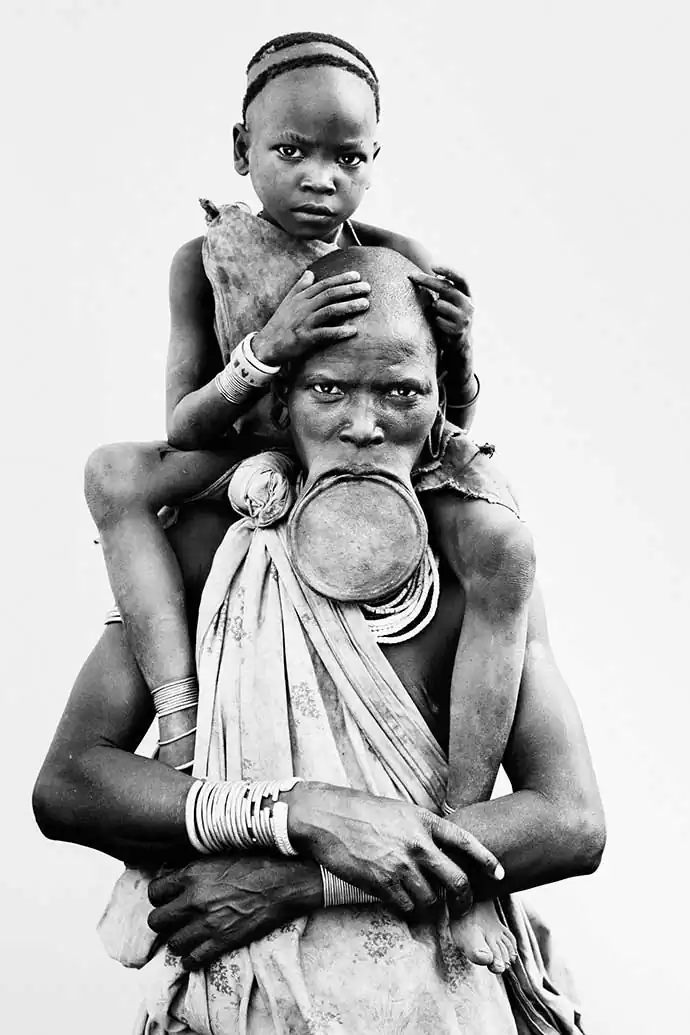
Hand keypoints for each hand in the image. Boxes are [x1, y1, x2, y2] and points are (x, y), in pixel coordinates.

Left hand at [147, 855, 321, 970]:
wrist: (284, 883)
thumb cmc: (256, 864)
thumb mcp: (221, 856)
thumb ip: (196, 868)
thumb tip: (177, 874)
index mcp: (193, 874)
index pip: (154, 891)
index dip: (159, 897)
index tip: (166, 899)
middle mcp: (194, 899)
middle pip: (156, 921)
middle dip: (163, 921)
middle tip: (173, 920)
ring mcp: (207, 924)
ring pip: (172, 944)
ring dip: (178, 941)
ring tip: (187, 936)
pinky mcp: (221, 942)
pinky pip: (192, 961)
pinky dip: (191, 960)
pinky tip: (196, 953)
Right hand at [252, 270, 369, 366]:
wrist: (267, 344)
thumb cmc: (280, 323)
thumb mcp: (288, 302)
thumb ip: (300, 287)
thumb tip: (310, 273)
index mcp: (302, 297)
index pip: (325, 284)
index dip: (342, 279)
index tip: (358, 276)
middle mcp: (304, 307)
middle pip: (330, 294)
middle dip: (350, 289)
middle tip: (368, 288)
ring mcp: (304, 322)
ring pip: (330, 310)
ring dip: (349, 306)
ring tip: (365, 304)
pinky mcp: (305, 338)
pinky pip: (325, 333)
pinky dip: (339, 331)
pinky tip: (353, 331)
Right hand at [285, 782, 502, 915]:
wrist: (326, 817)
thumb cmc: (360, 811)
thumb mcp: (399, 810)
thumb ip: (421, 830)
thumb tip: (438, 852)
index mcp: (424, 821)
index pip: (466, 842)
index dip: (487, 860)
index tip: (499, 873)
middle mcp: (418, 844)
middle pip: (457, 882)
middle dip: (464, 901)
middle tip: (461, 909)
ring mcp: (401, 865)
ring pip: (432, 900)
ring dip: (429, 907)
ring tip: (421, 905)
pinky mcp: (382, 883)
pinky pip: (406, 907)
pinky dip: (406, 910)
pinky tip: (399, 904)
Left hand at [408, 266, 474, 398]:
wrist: (460, 345)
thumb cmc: (451, 319)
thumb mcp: (451, 303)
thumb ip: (444, 290)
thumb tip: (423, 274)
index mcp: (468, 295)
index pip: (461, 278)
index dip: (448, 271)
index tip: (433, 266)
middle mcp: (469, 305)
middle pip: (446, 289)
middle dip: (428, 282)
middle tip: (412, 276)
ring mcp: (464, 319)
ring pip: (439, 305)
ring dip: (432, 308)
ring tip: (436, 314)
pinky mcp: (457, 331)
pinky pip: (437, 320)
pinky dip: (434, 322)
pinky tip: (439, 326)